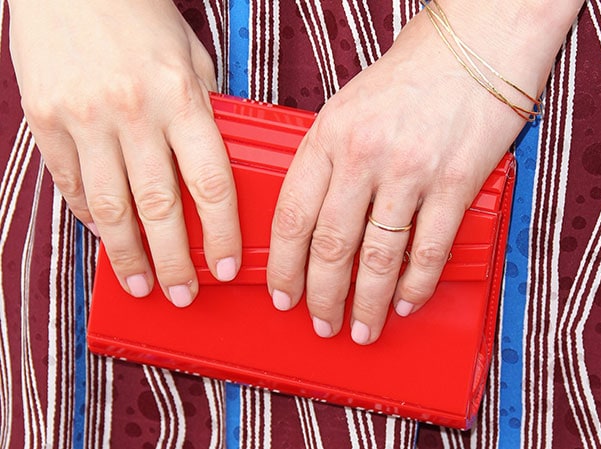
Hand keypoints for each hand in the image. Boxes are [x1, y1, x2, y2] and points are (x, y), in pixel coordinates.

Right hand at [9, 0, 240, 305]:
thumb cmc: (140, 14)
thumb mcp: (191, 57)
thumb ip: (203, 113)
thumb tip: (209, 168)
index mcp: (180, 97)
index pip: (210, 184)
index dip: (220, 234)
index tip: (225, 266)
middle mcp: (134, 113)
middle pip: (159, 208)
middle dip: (174, 261)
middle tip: (183, 293)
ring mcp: (84, 118)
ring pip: (109, 207)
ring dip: (127, 255)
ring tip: (141, 284)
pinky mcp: (45, 119)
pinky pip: (70, 184)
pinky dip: (89, 218)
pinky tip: (105, 238)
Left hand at [267, 0, 577, 343]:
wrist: (472, 46)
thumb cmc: (407, 78)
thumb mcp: (345, 110)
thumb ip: (325, 162)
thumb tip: (311, 220)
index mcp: (327, 137)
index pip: (291, 216)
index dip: (282, 266)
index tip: (282, 295)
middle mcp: (363, 156)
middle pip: (330, 247)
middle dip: (322, 297)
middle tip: (321, 323)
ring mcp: (409, 171)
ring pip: (377, 258)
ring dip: (367, 304)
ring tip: (362, 328)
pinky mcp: (454, 182)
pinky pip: (428, 249)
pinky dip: (416, 285)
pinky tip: (406, 303)